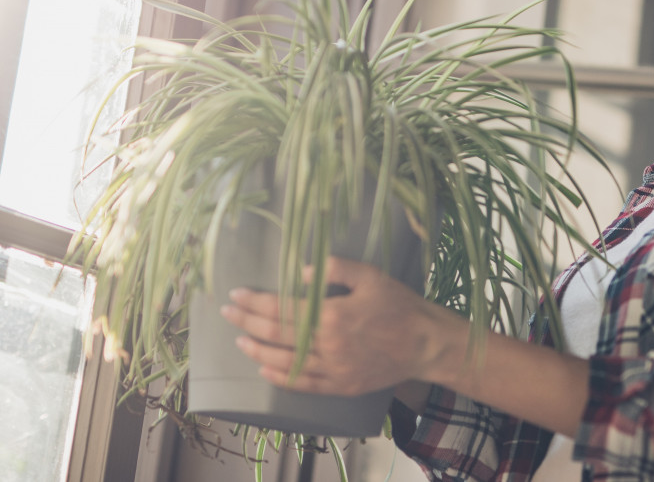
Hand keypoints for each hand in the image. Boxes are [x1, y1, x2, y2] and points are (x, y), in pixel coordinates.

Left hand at [220, 256, 453, 396]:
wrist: (426, 343)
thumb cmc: (399, 305)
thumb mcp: (370, 275)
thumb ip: (334, 268)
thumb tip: (297, 273)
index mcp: (332, 315)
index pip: (282, 308)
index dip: (255, 301)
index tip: (236, 294)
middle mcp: (328, 345)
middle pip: (276, 335)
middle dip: (247, 322)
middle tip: (227, 313)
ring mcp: (333, 369)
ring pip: (284, 363)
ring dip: (257, 352)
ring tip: (240, 340)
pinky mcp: (341, 386)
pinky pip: (303, 385)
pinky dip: (280, 378)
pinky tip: (266, 370)